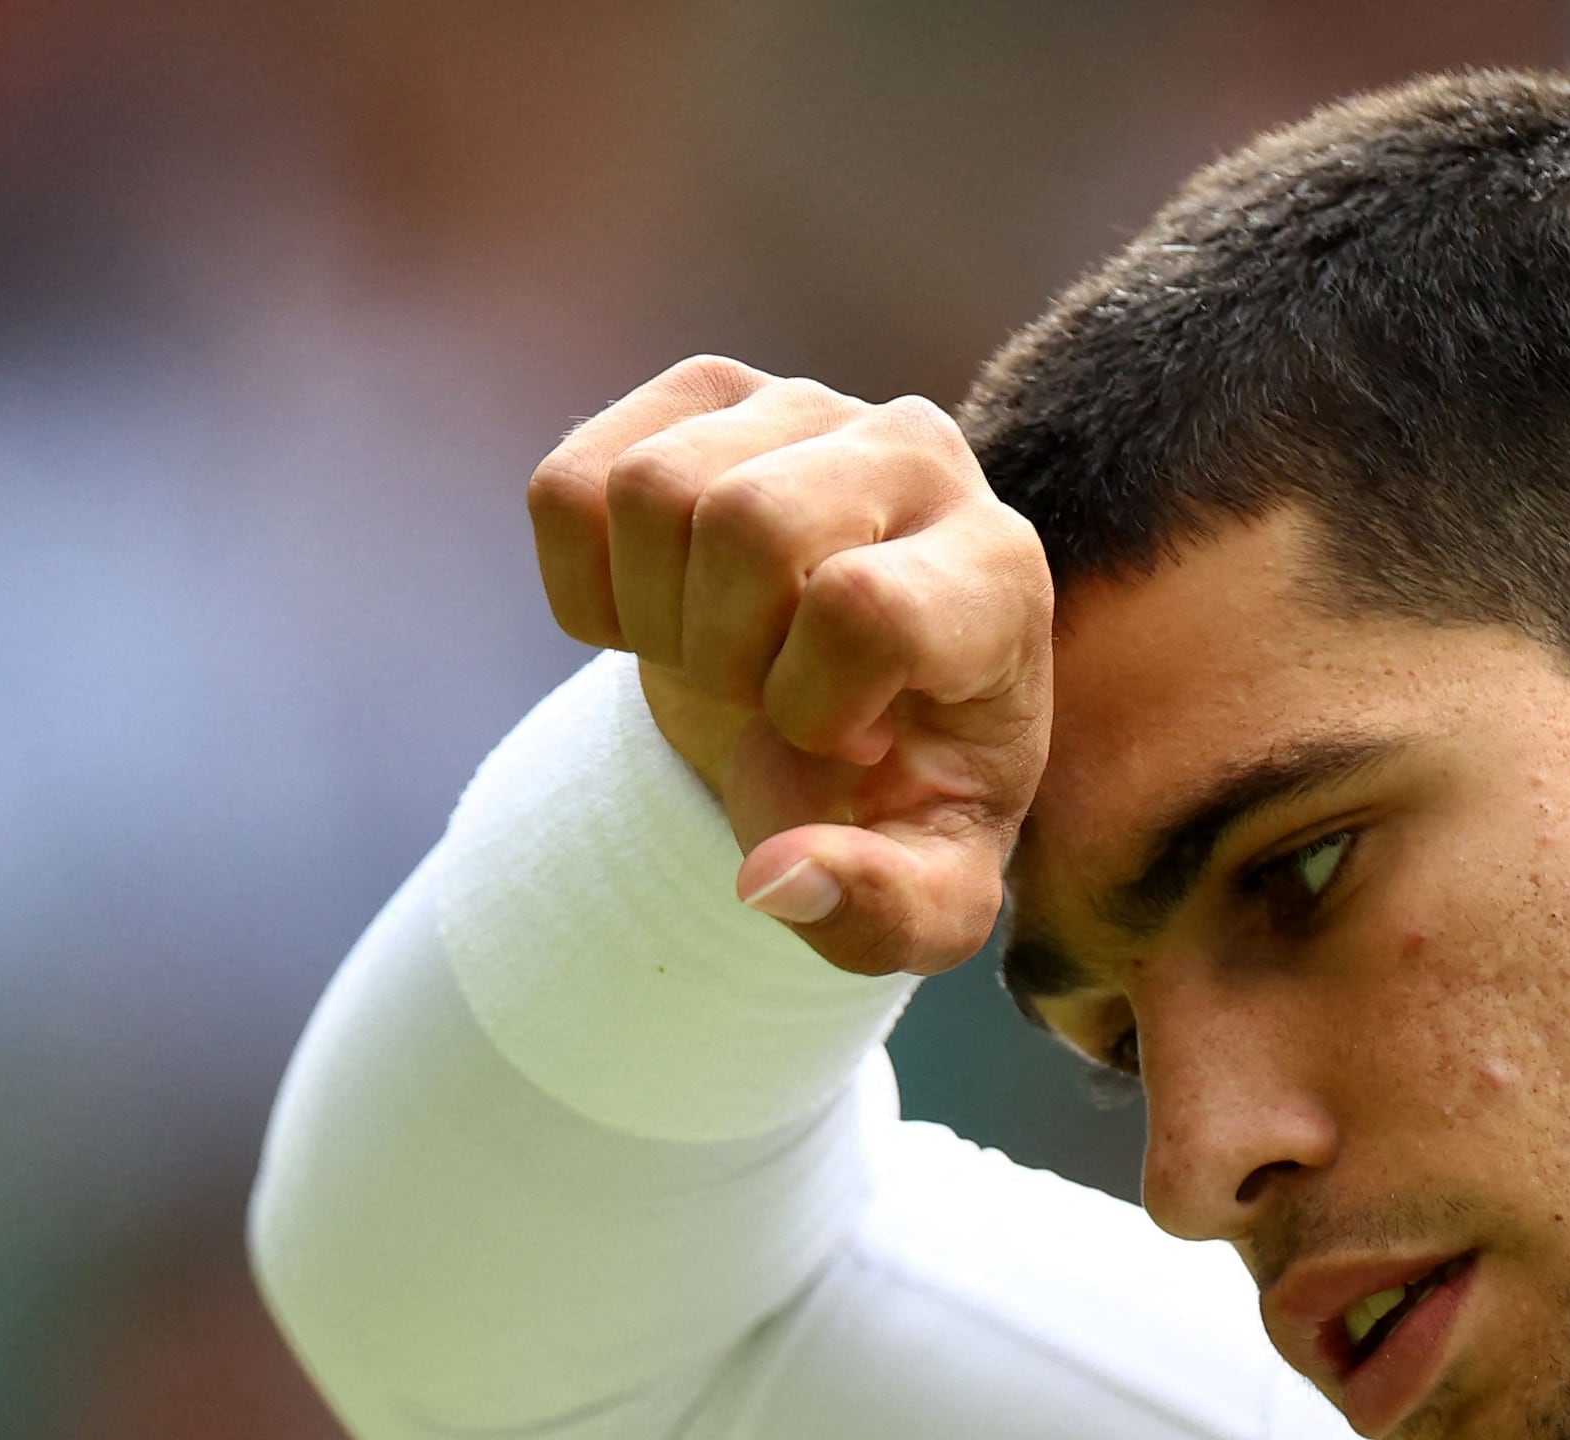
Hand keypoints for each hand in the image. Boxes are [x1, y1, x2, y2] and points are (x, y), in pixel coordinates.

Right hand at [528, 357, 1051, 978]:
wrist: (848, 704)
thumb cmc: (898, 797)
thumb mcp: (926, 892)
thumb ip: (880, 914)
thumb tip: (773, 879)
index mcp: (998, 569)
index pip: (864, 606)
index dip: (814, 707)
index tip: (843, 740)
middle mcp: (920, 452)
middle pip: (746, 525)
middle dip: (721, 655)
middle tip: (759, 700)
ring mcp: (806, 406)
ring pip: (653, 491)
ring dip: (654, 619)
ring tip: (716, 659)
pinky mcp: (704, 394)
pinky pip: (571, 484)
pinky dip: (582, 586)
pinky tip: (655, 616)